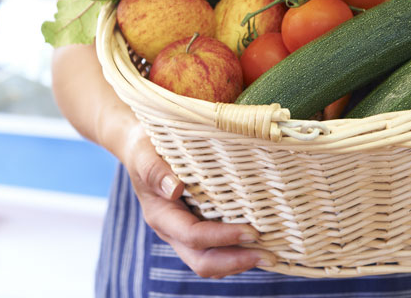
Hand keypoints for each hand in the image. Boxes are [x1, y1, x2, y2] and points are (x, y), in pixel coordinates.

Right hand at [121, 121, 276, 277]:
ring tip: (270, 254)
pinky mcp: (196, 225)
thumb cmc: (145, 149)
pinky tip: (258, 243)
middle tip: (270, 256)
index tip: (253, 233)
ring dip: (239, 261)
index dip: (223, 238)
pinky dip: (236, 250)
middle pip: (203, 261)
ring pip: (211, 260)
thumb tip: (175, 189)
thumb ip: (156, 172)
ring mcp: (184, 231)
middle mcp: (173, 230)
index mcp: (162, 216)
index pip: (194, 236)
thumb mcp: (145, 156)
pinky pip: (215, 248)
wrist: (140, 148)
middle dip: (236, 262)